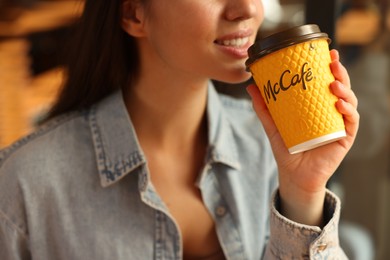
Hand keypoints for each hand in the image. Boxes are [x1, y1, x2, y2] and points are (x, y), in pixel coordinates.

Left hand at [246, 49, 358, 225]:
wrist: (293, 174)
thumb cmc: (286, 149)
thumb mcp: (272, 125)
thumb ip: (263, 107)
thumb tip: (251, 86)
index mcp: (317, 107)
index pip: (325, 83)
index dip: (329, 67)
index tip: (326, 52)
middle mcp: (331, 113)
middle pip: (340, 88)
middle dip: (339, 72)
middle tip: (332, 62)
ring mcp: (339, 124)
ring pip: (349, 101)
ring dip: (345, 89)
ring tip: (333, 83)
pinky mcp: (344, 138)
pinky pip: (351, 122)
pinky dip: (348, 111)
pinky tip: (340, 105)